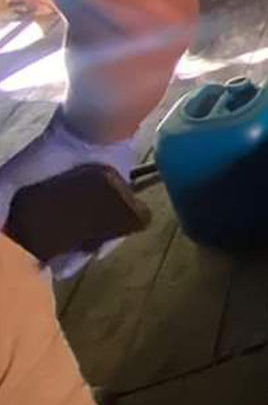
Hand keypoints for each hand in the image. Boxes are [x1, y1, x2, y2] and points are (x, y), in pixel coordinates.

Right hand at [0, 107, 136, 278]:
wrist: (88, 132)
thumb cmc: (46, 154)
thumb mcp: (11, 178)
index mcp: (45, 202)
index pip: (38, 235)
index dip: (31, 253)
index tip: (28, 268)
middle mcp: (71, 206)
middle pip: (65, 242)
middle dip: (58, 260)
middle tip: (52, 272)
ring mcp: (96, 206)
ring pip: (90, 239)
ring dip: (82, 256)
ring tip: (74, 265)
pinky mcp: (120, 202)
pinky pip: (117, 229)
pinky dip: (109, 243)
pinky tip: (97, 253)